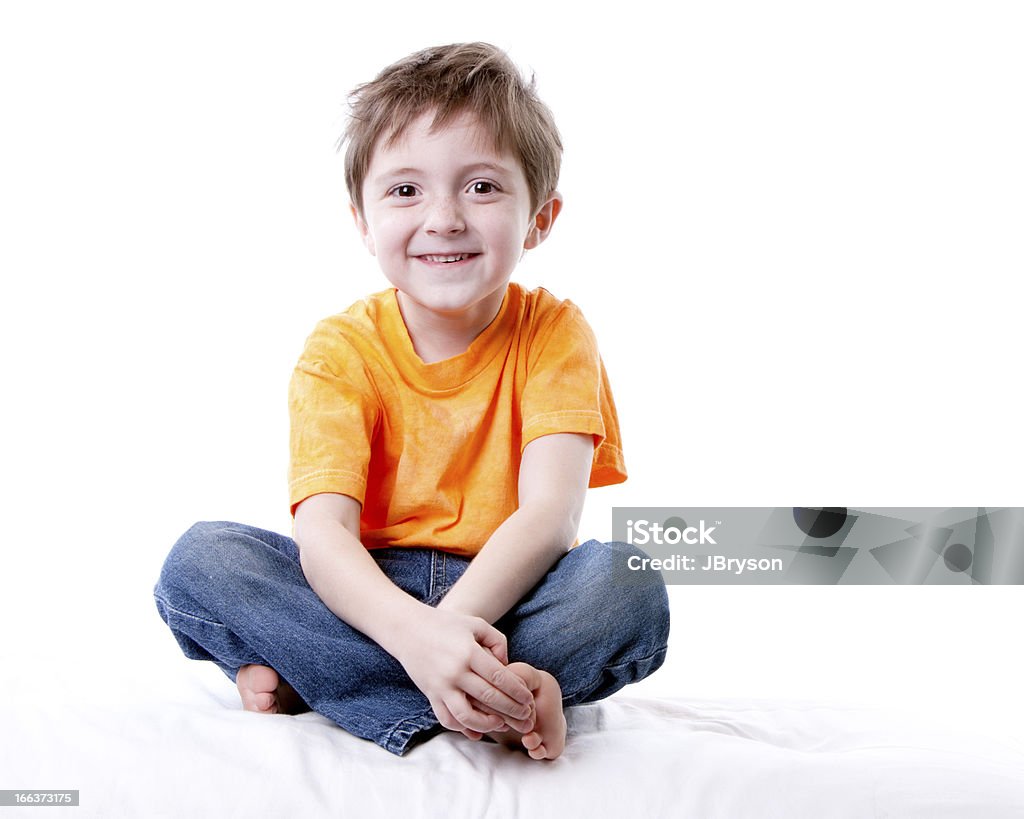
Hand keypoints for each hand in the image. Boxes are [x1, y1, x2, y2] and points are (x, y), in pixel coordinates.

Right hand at [391, 606, 535, 738]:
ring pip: (467, 716)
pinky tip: (477, 729)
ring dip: (487, 724)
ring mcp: (441, 686)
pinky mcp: (431, 695)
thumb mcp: (475, 625)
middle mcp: (455, 672)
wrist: (408, 629)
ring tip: (501, 723)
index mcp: (469, 652)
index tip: (529, 698)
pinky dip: (462, 728)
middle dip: (511, 710)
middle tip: (526, 716)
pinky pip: (447, 719)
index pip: (499, 677)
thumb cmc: (446, 624)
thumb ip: (497, 641)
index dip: (517, 691)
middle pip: (489, 698)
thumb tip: (507, 665)